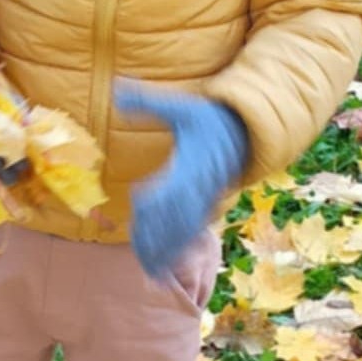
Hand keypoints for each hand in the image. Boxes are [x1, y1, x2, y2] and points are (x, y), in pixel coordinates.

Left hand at [113, 83, 247, 278]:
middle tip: (136, 247)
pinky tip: (161, 269)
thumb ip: (148, 101)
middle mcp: (199, 186)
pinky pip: (192, 234)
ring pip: (185, 230)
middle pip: (178, 214)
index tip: (138, 197)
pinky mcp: (207, 207)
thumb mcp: (181, 106)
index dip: (157, 192)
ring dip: (167, 249)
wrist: (246, 133)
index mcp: (192, 163)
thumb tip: (116, 89)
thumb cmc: (208, 119)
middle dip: (158, 232)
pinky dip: (177, 251)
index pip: (175, 183)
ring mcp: (205, 199)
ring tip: (149, 271)